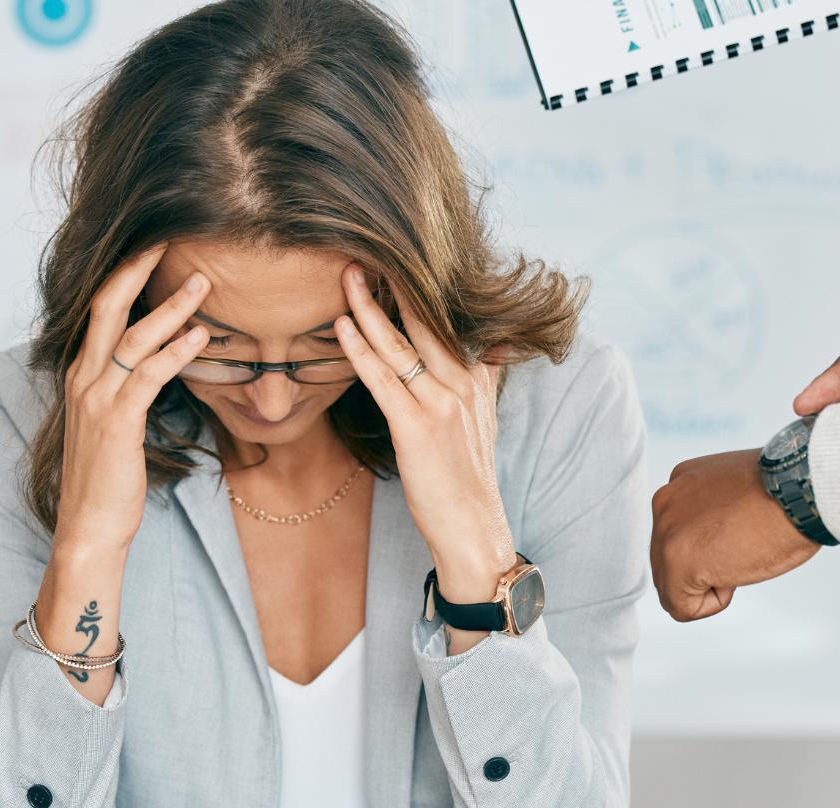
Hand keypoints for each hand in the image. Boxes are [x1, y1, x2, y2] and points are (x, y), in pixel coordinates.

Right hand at [52, 244, 209, 555]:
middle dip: (138, 268)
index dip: (125, 274)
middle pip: (106, 305)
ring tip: (205, 281)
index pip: (100, 309)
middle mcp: (83, 378)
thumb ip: (127, 388)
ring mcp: (97, 399)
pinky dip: (176, 351)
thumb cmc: (108, 478)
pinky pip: (148, 375)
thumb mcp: (112, 423)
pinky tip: (202, 337)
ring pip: (132, 336)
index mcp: (81, 374)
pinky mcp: (117, 423)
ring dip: (171, 306)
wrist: (89, 527)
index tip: (155, 247)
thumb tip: (155, 362)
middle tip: (171, 238)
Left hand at [335, 264, 515, 642]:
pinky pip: (384, 379)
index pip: (443, 319)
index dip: (417, 286)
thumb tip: (497, 341)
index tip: (392, 253)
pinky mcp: (418, 428)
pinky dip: (361, 350)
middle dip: (393, 283)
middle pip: (424, 321)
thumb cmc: (468, 477)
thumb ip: (487, 374)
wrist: (474, 529)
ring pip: (401, 345)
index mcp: (475, 377)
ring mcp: (441, 404)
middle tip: (363, 245)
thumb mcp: (484, 418)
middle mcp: (462, 383)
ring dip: (370, 307)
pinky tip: (342, 327)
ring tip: (346, 272)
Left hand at [650, 449, 819, 621]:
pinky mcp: (677, 563)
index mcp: (680, 485)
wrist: (799, 491)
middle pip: (668, 562)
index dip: (713, 547)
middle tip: (743, 547)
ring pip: (672, 586)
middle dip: (705, 567)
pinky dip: (712, 603)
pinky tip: (735, 575)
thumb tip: (713, 544)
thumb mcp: (736, 493)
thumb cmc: (786, 493)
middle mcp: (666, 505)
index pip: (677, 536)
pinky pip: (682, 607)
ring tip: (741, 557)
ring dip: (709, 584)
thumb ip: (712, 513)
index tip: (742, 533)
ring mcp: (667, 534)